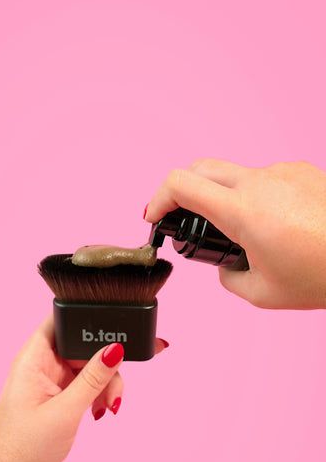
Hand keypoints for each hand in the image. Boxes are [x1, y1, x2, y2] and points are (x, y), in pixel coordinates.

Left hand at [0, 314, 167, 461]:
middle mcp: (40, 364)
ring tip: (109, 407)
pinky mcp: (57, 396)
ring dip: (104, 384)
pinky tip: (101, 412)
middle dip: (105, 364)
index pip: (63, 321)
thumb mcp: (66, 410)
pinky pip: (85, 385)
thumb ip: (93, 378)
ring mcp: (49, 381)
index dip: (90, 320)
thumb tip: (116, 348)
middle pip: (82, 346)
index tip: (119, 329)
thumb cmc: (26, 447)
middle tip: (117, 387)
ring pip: (88, 367)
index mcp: (33, 358)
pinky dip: (97, 396)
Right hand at [145, 160, 325, 308]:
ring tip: (246, 235)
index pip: (181, 184)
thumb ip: (229, 279)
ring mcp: (283, 172)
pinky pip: (265, 179)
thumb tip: (225, 268)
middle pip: (201, 168)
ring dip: (224, 197)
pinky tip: (277, 226)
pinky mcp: (303, 171)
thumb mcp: (263, 293)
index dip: (157, 198)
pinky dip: (256, 198)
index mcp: (243, 211)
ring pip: (235, 175)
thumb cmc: (324, 275)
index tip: (154, 216)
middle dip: (182, 191)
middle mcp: (260, 182)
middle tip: (182, 218)